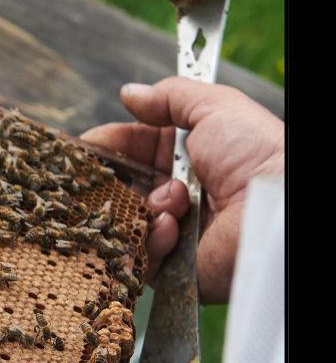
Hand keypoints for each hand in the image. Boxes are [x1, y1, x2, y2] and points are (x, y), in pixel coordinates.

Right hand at [81, 77, 283, 303]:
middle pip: (124, 188)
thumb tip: (130, 93)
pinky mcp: (173, 269)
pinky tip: (172, 229)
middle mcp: (181, 196)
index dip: (111, 146)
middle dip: (119, 180)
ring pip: (126, 222)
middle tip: (115, 177)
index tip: (87, 146)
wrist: (275, 209)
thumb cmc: (258, 155)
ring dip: (143, 207)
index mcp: (190, 158)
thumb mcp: (215, 108)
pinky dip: (150, 240)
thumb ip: (170, 96)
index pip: (136, 150)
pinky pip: (138, 257)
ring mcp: (175, 233)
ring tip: (173, 201)